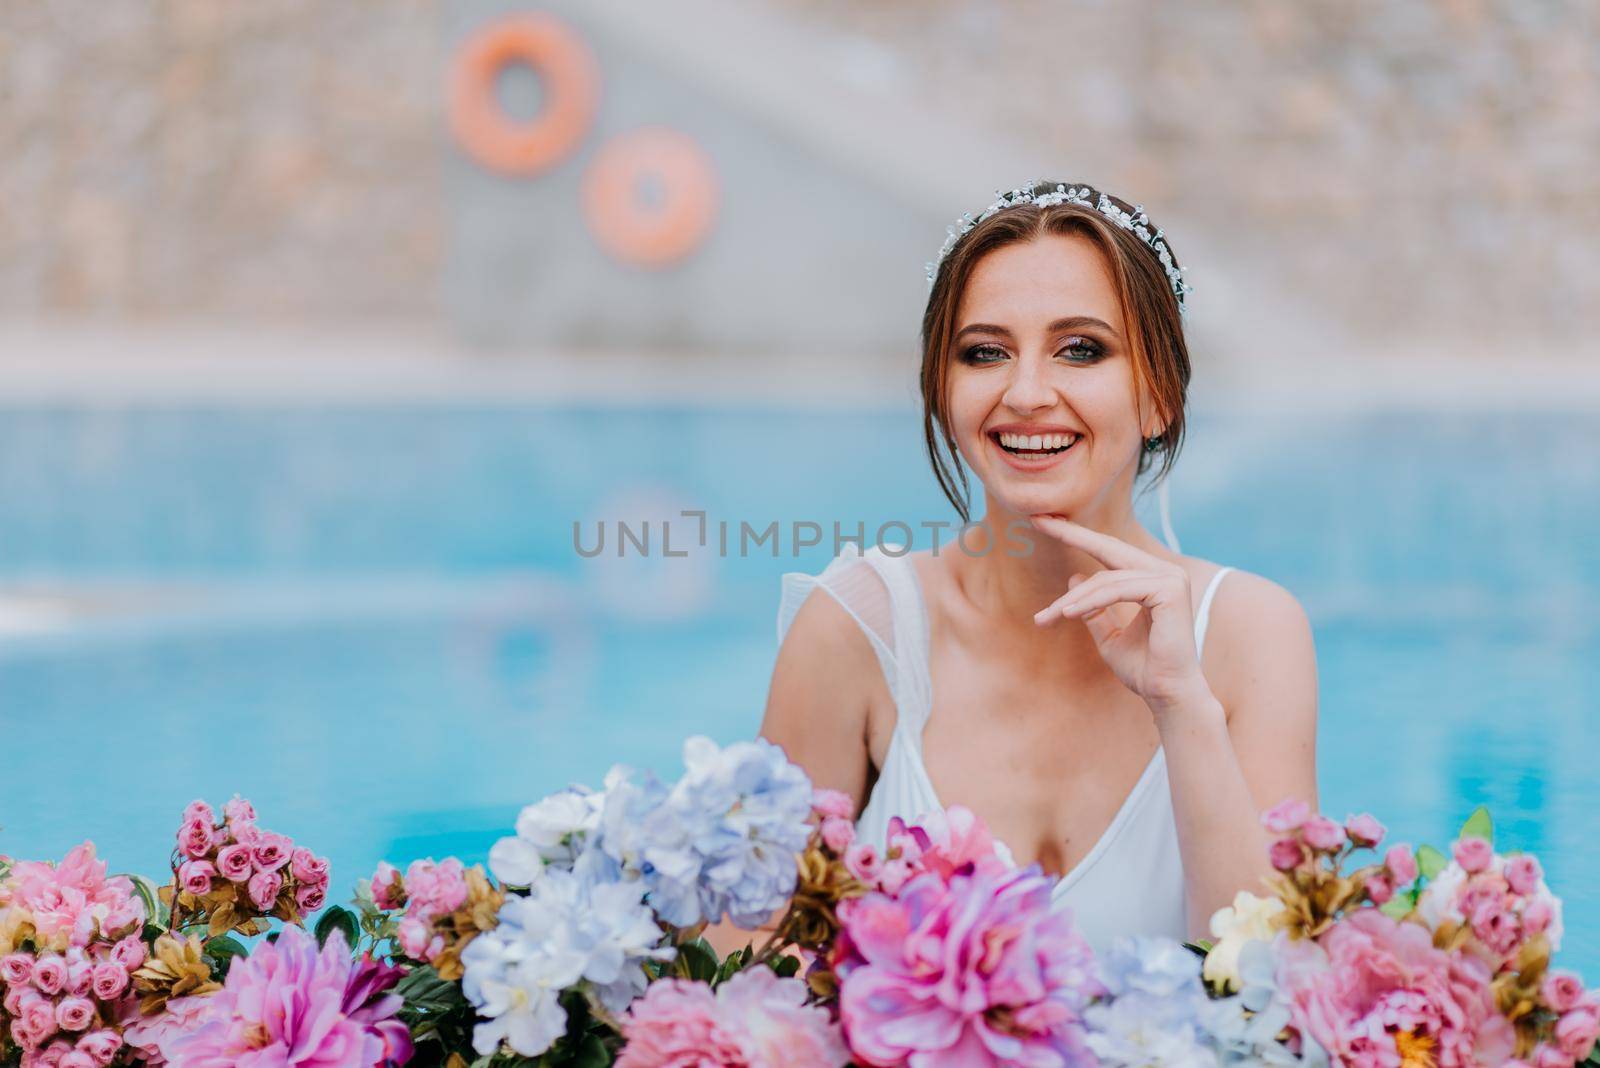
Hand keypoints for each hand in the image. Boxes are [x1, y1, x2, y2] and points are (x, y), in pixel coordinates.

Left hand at [1027, 514, 1209, 711]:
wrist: (1166, 694)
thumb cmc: (1143, 669)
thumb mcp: (1109, 636)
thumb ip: (1093, 609)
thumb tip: (1073, 579)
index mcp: (1154, 579)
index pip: (1110, 551)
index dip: (1078, 535)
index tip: (1045, 523)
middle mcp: (1165, 572)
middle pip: (1108, 548)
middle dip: (1071, 534)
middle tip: (1037, 521)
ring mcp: (1170, 578)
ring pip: (1106, 579)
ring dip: (1072, 600)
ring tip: (1048, 617)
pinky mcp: (1170, 590)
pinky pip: (1117, 590)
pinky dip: (1090, 602)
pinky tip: (1067, 614)